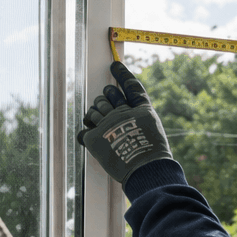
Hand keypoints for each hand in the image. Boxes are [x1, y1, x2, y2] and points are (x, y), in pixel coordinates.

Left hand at [76, 61, 173, 183]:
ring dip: (94, 114)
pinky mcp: (94, 137)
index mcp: (140, 111)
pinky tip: (88, 137)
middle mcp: (123, 113)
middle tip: (103, 100)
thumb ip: (139, 122)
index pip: (131, 87)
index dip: (122, 74)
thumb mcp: (153, 132)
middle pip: (108, 96)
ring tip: (96, 121)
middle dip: (105, 97)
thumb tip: (126, 118)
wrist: (146, 171)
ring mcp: (107, 124)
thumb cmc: (153, 157)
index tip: (114, 66)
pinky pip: (83, 131)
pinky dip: (85, 135)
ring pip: (93, 111)